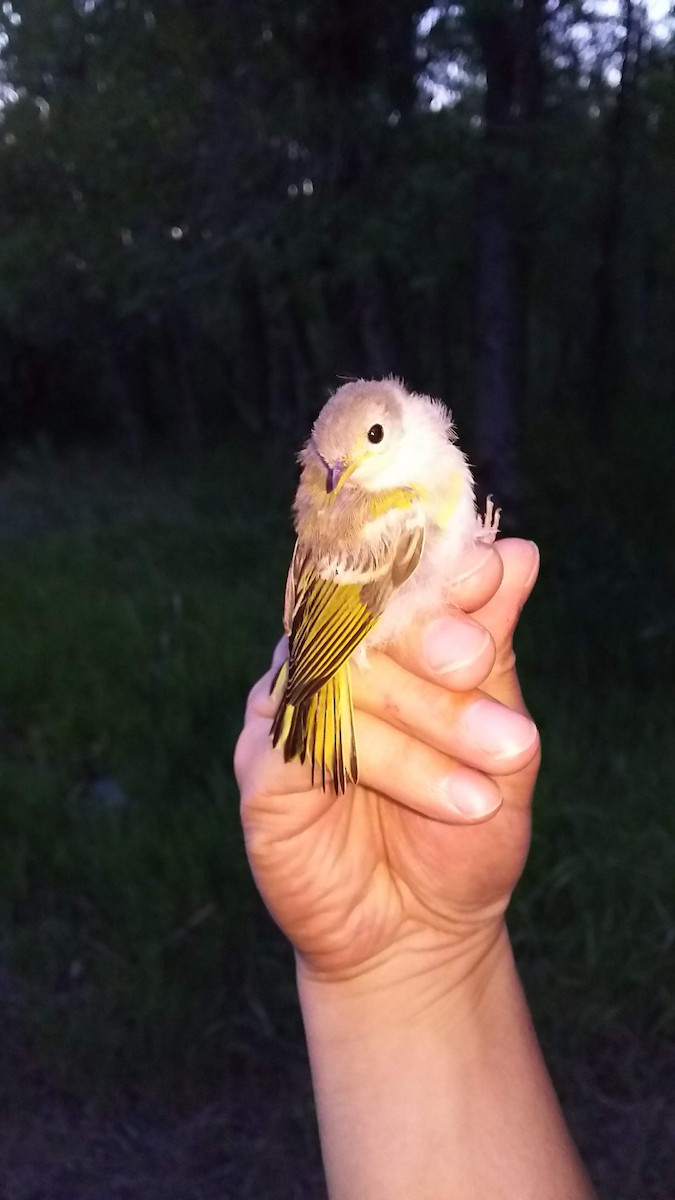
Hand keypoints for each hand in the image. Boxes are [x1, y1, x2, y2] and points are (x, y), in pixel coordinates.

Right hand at [235, 538, 539, 988]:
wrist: (425, 930)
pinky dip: (390, 762)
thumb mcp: (501, 734)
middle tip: (480, 663)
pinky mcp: (260, 769)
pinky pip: (310, 740)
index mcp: (376, 638)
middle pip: (360, 618)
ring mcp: (285, 711)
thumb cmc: (462, 822)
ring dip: (429, 713)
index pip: (390, 574)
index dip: (433, 565)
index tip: (487, 570)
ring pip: (340, 675)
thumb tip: (520, 552)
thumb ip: (494, 647)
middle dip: (430, 637)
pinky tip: (456, 798)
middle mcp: (324, 661)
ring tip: (506, 758)